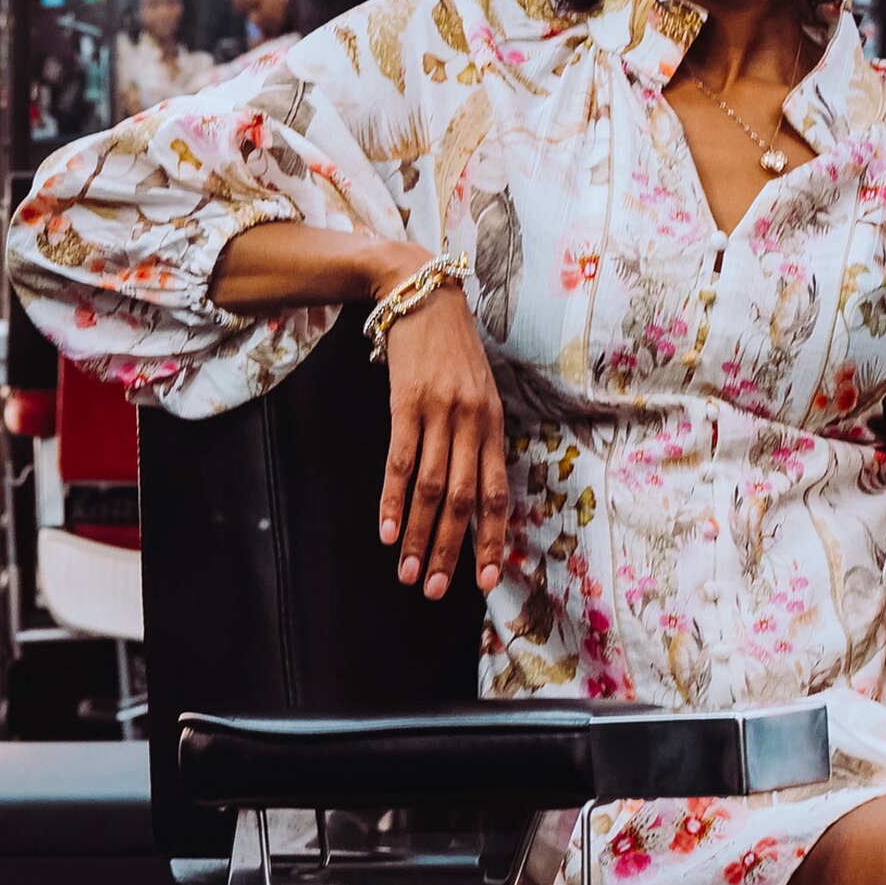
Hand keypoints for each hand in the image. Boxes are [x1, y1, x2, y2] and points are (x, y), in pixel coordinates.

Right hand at [374, 256, 508, 600]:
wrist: (421, 294)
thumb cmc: (451, 349)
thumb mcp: (478, 390)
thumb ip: (478, 436)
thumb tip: (474, 492)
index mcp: (493, 424)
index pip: (497, 493)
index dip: (491, 539)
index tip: (484, 579)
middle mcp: (472, 422)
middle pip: (464, 500)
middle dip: (452, 550)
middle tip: (436, 590)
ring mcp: (440, 412)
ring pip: (433, 488)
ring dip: (420, 536)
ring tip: (408, 572)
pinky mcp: (406, 402)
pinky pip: (401, 461)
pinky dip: (394, 500)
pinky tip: (388, 531)